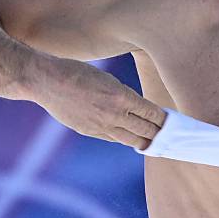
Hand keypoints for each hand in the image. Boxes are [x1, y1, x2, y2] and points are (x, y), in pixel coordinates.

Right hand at [28, 57, 166, 149]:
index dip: (165, 120)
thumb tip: (138, 111)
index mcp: (123, 97)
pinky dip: (123, 139)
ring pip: (131, 140)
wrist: (46, 80)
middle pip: (146, 130)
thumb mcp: (107, 80)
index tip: (172, 123)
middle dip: (159, 134)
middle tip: (169, 137)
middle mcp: (114, 114)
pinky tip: (130, 139)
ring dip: (144, 142)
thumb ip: (124, 96)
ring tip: (154, 144)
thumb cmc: (77, 73)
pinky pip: (112, 138)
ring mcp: (101, 125)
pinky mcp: (89, 131)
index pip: (153, 114)